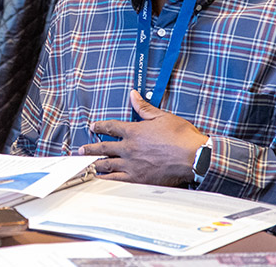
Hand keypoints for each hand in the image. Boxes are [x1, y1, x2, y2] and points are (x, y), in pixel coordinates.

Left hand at [78, 90, 208, 186]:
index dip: (100, 126)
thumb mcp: (162, 117)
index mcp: (134, 132)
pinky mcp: (138, 179)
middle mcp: (129, 148)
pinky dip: (105, 179)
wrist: (194, 157)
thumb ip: (144, 108)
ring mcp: (132, 165)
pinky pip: (116, 180)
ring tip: (84, 165)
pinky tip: (98, 180)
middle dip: (90, 148)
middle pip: (103, 147)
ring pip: (106, 164)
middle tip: (81, 150)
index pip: (111, 127)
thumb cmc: (181, 137)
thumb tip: (133, 95)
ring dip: (93, 164)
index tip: (92, 126)